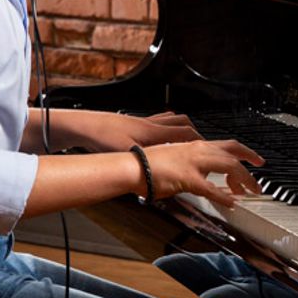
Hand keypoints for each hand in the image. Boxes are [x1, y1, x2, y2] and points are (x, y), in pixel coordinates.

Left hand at [57, 109, 200, 152]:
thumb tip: (157, 177)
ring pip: (172, 120)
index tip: (211, 148)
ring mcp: (144, 122)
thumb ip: (145, 163)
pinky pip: (159, 120)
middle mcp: (152, 125)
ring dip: (183, 128)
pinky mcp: (135, 123)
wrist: (87, 125)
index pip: (186, 132)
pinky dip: (166, 126)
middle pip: (184, 124)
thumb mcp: (127, 154)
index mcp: (154, 133)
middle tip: (204, 144)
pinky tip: (163, 136)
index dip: (201, 141)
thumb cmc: (104, 137)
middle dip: (197, 134)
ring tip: (189, 139)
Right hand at [142, 139, 264, 209]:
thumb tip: (204, 177)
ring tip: (248, 192)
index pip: (227, 145)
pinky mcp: (188, 178)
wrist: (133, 167)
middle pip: (234, 153)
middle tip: (259, 177)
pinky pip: (212, 189)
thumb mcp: (176, 159)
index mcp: (195, 146)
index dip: (244, 152)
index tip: (254, 160)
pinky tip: (231, 203)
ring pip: (229, 167)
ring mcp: (194, 163)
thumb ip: (193, 166)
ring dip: (243, 180)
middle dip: (251, 163)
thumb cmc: (149, 165)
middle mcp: (198, 150)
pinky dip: (224, 197)